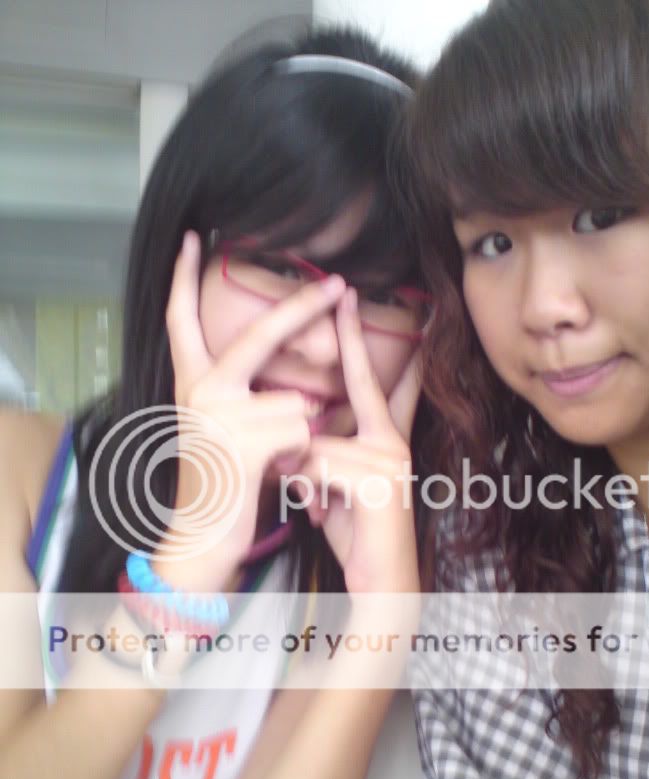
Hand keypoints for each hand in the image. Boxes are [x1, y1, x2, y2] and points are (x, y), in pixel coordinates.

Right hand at [157, 231, 345, 586]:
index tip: (192, 238)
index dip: (183, 278)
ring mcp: (218, 415)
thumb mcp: (222, 432)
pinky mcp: (242, 444)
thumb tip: (299, 391)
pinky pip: (301, 432)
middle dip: (302, 308)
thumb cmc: (222, 486)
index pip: (180, 319)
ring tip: (273, 466)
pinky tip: (276, 477)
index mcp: (191, 383)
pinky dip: (302, 459)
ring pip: (296, 403)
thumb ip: (244, 398)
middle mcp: (199, 390)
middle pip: (259, 335)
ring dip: (300, 438)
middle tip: (338, 282)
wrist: (202, 541)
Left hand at [297, 289, 421, 593]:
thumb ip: (325, 452)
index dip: (371, 343)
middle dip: (350, 347)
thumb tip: (301, 431)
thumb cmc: (356, 533)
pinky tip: (320, 514)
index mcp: (386, 439)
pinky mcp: (377, 482)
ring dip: (301, 474)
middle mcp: (394, 442)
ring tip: (317, 505)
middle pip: (358, 390)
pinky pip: (316, 466)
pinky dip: (306, 490)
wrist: (382, 585)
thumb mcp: (336, 485)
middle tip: (345, 292)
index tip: (375, 302)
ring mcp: (390, 460)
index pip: (381, 381)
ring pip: (316, 441)